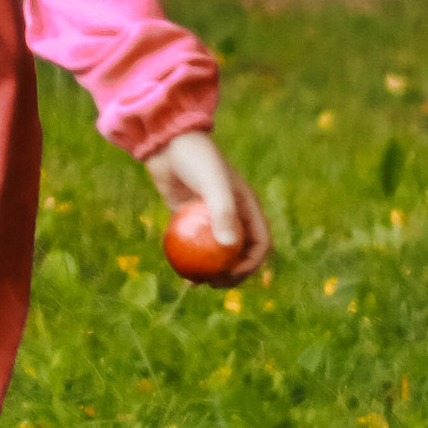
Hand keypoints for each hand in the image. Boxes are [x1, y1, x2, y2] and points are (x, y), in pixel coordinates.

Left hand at [143, 129, 273, 279]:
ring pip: (215, 252)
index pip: (259, 244)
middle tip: (213, 285)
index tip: (230, 276)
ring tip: (195, 284)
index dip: (250, 265)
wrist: (168, 141)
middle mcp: (233, 214)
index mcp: (247, 207)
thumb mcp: (212, 183)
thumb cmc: (196, 159)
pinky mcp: (190, 216)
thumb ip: (222, 212)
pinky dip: (189, 258)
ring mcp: (211, 216)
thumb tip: (229, 247)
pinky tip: (178, 271)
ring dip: (210, 271)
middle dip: (231, 274)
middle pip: (239, 253)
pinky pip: (193, 243)